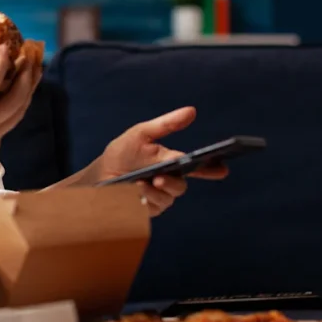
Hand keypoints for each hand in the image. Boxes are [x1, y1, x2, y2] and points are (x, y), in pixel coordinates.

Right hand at [0, 45, 42, 188]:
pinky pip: (8, 123)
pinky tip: (16, 95)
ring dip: (28, 92)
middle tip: (29, 59)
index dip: (0, 64)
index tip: (6, 47)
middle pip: (15, 100)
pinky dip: (14, 107)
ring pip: (18, 113)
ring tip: (34, 74)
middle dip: (26, 77)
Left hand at [89, 107, 227, 215]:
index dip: (211, 168)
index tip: (223, 168)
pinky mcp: (145, 211)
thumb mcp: (141, 134)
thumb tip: (192, 111)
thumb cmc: (122, 153)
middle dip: (173, 182)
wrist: (98, 174)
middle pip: (180, 186)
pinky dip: (144, 198)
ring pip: (167, 198)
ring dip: (155, 190)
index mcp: (172, 163)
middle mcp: (168, 182)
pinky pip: (152, 208)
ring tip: (142, 182)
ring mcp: (158, 198)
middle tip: (160, 177)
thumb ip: (166, 124)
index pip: (197, 168)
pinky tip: (135, 191)